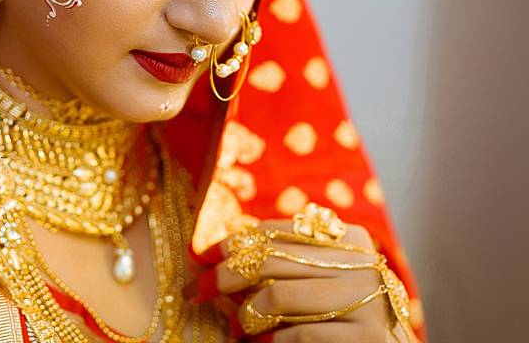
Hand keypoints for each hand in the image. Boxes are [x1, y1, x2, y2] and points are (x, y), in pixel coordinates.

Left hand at [185, 217, 414, 341]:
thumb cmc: (349, 312)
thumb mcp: (323, 276)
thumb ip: (284, 263)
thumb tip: (215, 262)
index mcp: (348, 236)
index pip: (274, 231)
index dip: (230, 243)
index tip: (199, 257)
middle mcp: (360, 261)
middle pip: (270, 260)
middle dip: (224, 275)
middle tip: (197, 291)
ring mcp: (367, 299)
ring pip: (278, 296)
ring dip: (246, 314)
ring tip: (237, 326)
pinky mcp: (367, 336)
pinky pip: (298, 333)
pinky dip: (271, 340)